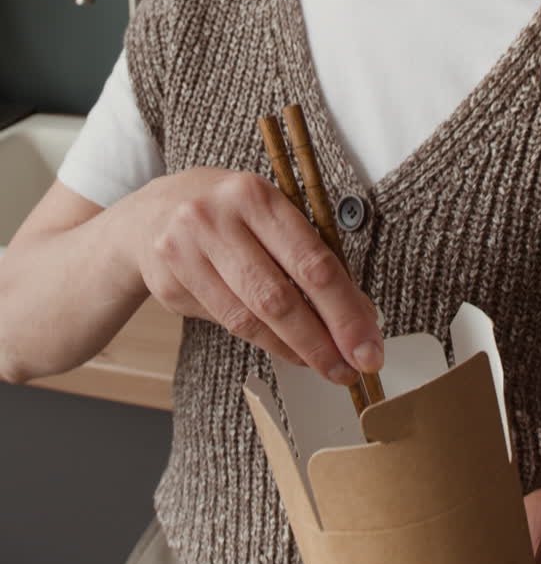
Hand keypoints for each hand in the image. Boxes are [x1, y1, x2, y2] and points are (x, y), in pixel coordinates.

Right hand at [129, 167, 382, 384]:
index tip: (369, 343)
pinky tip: (288, 350)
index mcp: (255, 195)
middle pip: (280, 296)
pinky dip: (264, 343)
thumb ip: (309, 255)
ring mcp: (187, 252)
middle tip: (353, 368)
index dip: (345, 309)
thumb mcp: (266, 213)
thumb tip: (359, 313)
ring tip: (326, 365)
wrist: (148, 215)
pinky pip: (227, 323)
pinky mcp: (169, 284)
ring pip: (251, 318)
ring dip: (295, 349)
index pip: (311, 260)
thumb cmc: (227, 214)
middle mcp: (217, 219)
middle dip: (323, 340)